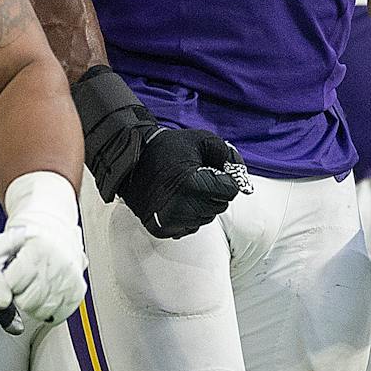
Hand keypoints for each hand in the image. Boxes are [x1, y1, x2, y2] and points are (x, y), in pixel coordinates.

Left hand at [0, 171, 86, 324]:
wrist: (51, 228)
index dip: (7, 279)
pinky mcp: (78, 292)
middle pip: (26, 303)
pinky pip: (56, 316)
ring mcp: (72, 279)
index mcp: (39, 249)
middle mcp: (60, 265)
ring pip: (41, 313)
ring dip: (33, 301)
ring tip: (35, 280)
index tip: (12, 267)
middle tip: (24, 275)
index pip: (12, 286)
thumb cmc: (23, 239)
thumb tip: (2, 302)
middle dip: (20, 292)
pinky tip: (46, 289)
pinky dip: (47, 307)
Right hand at [123, 127, 248, 237]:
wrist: (130, 161)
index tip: (211, 171)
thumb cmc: (166, 149)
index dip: (224, 179)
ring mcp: (172, 221)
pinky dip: (187, 215)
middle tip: (195, 178)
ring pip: (205, 218)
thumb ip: (226, 153)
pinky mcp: (163, 230)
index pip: (230, 191)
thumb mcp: (200, 140)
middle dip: (213, 192)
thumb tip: (240, 174)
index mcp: (195, 185)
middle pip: (219, 206)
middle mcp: (184, 208)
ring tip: (183, 188)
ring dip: (201, 205)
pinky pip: (189, 227)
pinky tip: (174, 200)